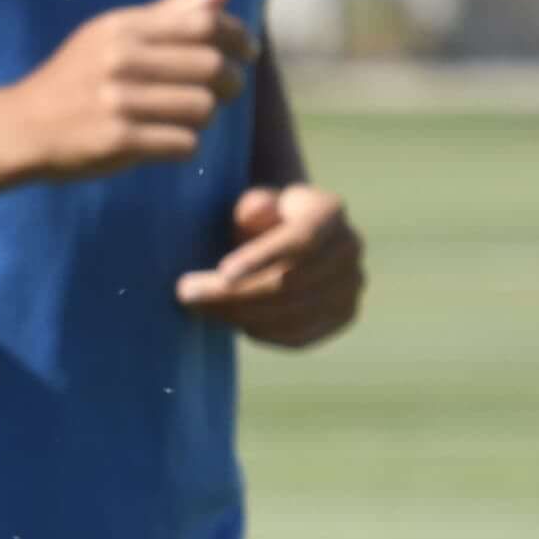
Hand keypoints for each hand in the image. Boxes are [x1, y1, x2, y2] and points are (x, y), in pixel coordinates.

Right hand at [7, 0, 256, 178]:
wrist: (18, 127)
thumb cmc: (73, 79)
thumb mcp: (111, 35)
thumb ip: (167, 13)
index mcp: (120, 28)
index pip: (202, 22)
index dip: (237, 35)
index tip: (245, 51)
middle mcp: (119, 59)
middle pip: (211, 66)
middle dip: (230, 82)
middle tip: (223, 91)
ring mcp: (117, 101)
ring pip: (203, 108)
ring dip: (204, 116)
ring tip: (186, 117)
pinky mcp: (117, 141)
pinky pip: (184, 143)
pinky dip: (183, 145)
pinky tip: (165, 141)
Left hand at [177, 180, 364, 346]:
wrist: (284, 239)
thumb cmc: (257, 217)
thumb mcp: (249, 202)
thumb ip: (252, 204)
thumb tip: (255, 209)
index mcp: (329, 211)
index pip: (302, 239)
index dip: (263, 257)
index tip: (221, 272)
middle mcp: (350, 248)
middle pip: (292, 281)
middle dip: (235, 293)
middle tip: (186, 294)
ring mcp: (352, 285)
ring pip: (294, 313)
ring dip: (240, 315)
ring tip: (199, 307)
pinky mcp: (343, 315)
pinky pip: (300, 335)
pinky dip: (262, 332)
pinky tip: (231, 321)